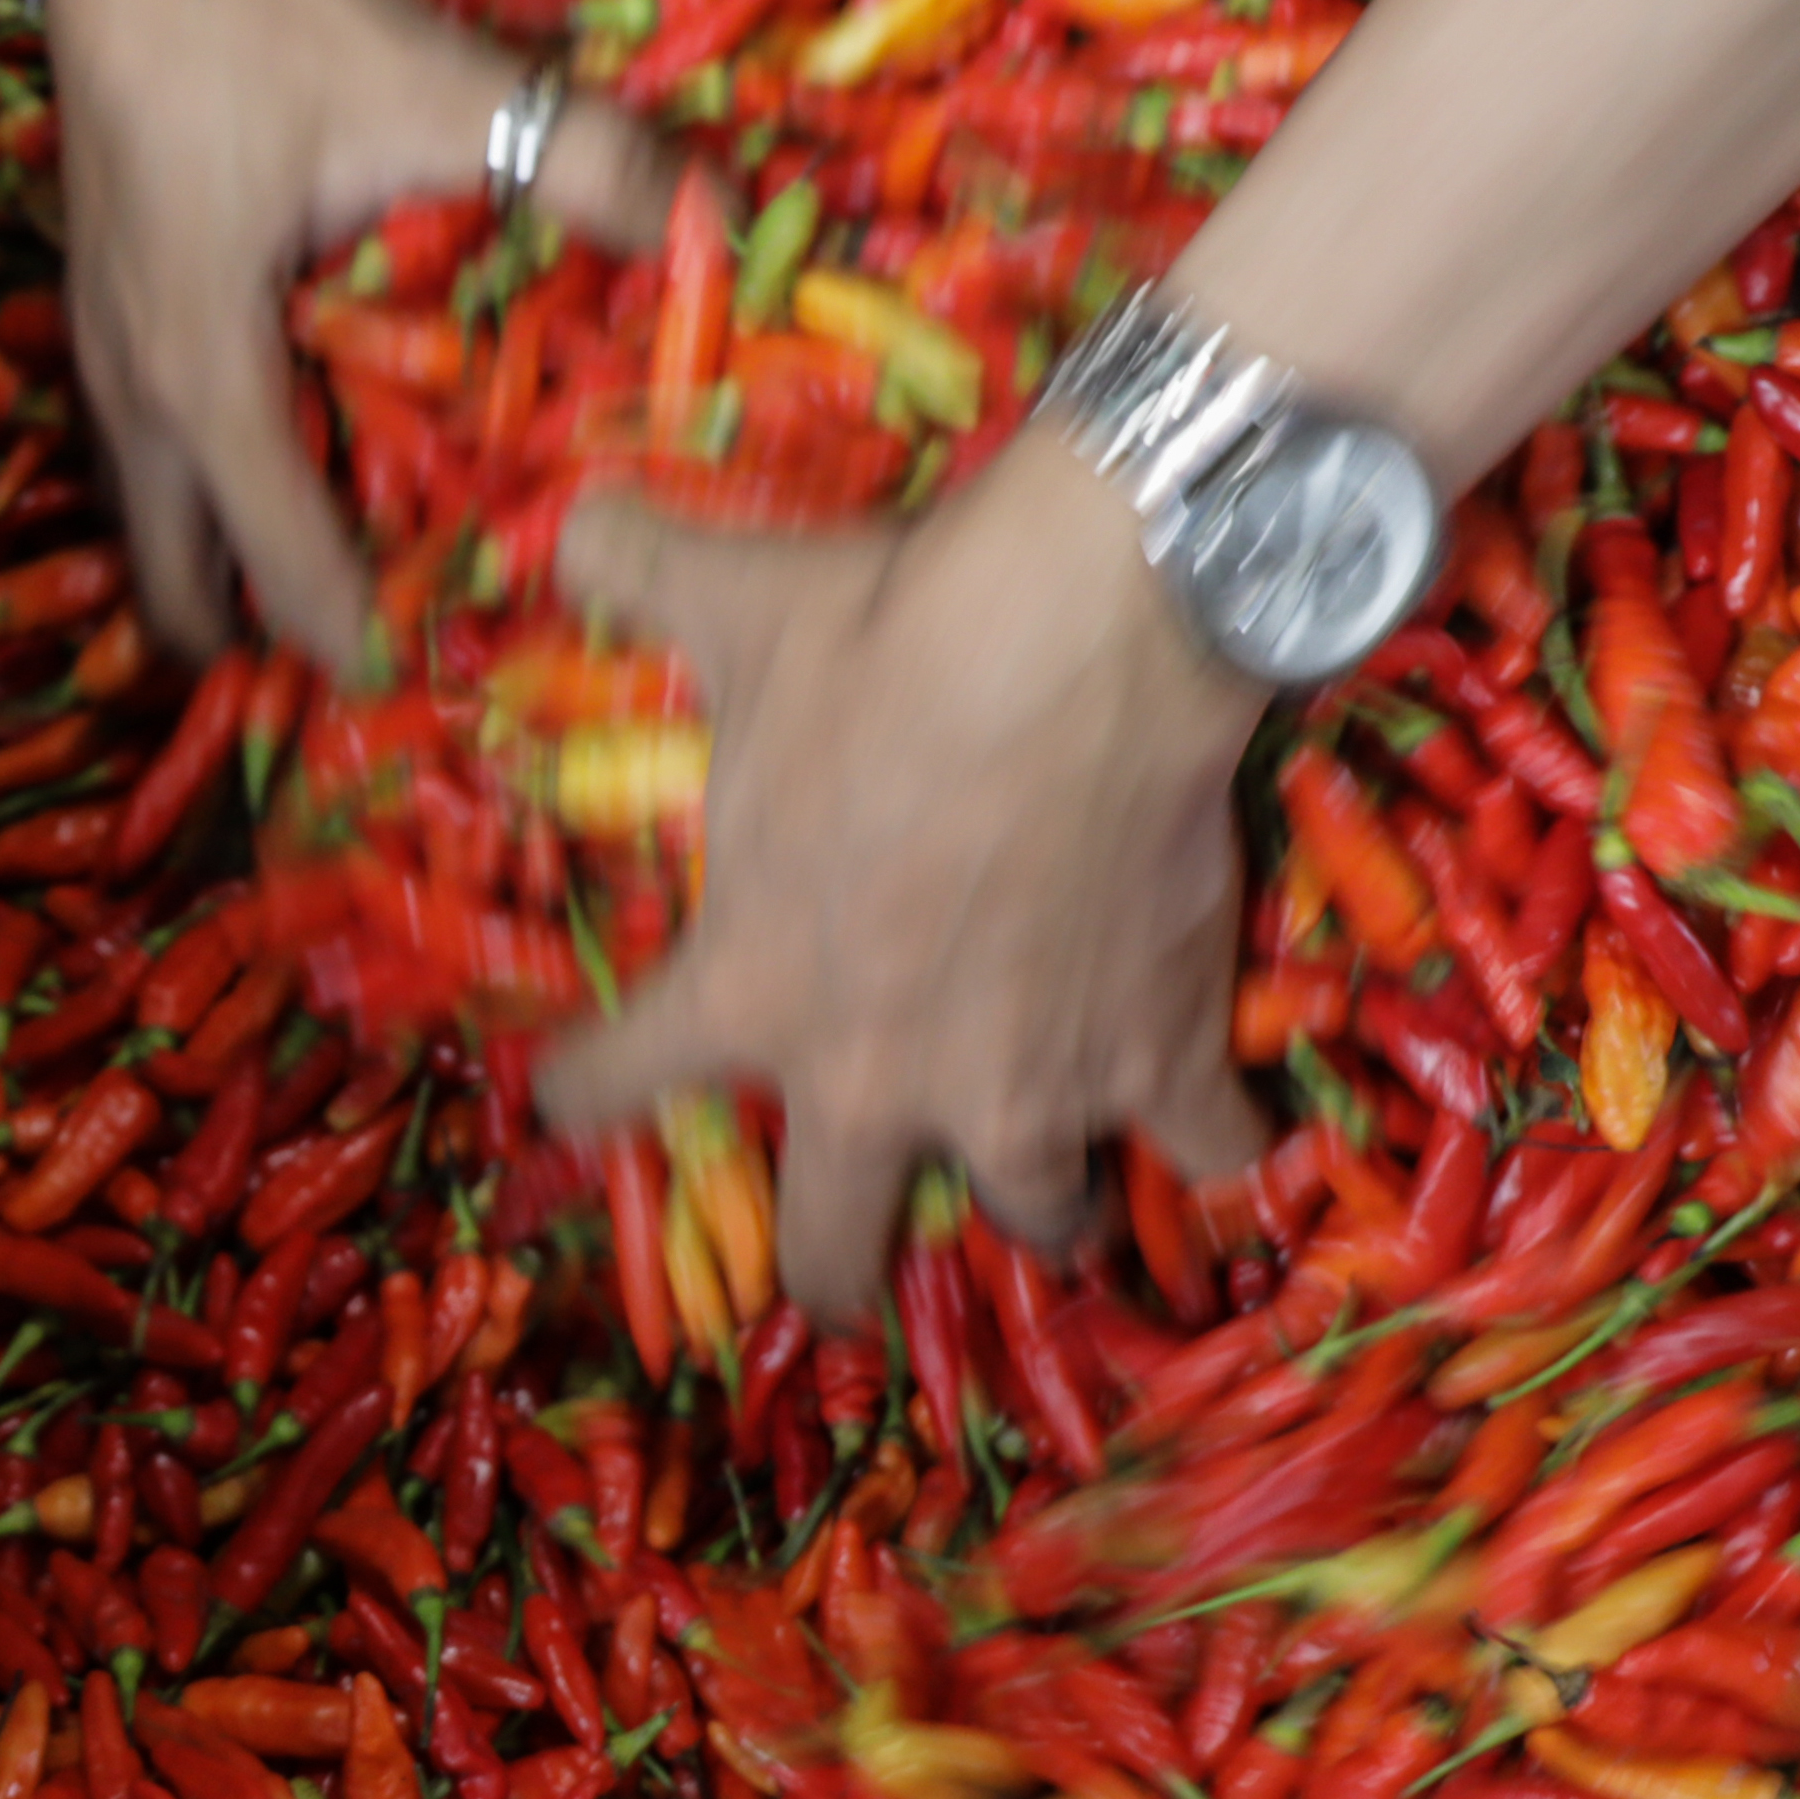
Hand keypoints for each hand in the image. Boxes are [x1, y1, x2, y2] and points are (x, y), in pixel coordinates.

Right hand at [36, 0, 674, 664]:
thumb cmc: (260, 4)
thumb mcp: (433, 83)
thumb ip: (581, 159)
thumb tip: (720, 223)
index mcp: (203, 363)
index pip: (274, 557)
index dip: (351, 633)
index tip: (422, 687)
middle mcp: (133, 383)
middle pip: (181, 581)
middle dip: (267, 640)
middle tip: (379, 666)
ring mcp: (103, 346)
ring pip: (160, 517)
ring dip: (237, 567)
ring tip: (352, 590)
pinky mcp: (106, 303)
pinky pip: (158, 449)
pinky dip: (219, 488)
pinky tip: (309, 459)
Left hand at [533, 433, 1272, 1321]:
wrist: (1087, 633)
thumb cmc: (889, 640)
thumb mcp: (739, 607)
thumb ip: (639, 576)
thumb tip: (564, 520)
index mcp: (748, 990)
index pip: (617, 1080)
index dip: (581, 1095)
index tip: (567, 1106)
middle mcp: (878, 1080)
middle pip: (840, 1252)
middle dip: (839, 1273)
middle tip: (843, 1277)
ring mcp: (1030, 1088)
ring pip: (1041, 1217)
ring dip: (1047, 1207)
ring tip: (1056, 1198)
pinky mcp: (1163, 1058)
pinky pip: (1210, 1146)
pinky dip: (1228, 1141)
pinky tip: (1235, 1132)